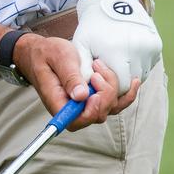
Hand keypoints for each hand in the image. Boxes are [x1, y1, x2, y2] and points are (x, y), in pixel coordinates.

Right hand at [12, 33, 138, 129]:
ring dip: (112, 89)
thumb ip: (69, 76)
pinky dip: (125, 94)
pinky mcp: (91, 97)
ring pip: (108, 109)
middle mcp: (71, 108)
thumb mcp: (57, 58)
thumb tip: (80, 96)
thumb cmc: (46, 53)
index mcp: (57, 101)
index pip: (76, 121)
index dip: (91, 112)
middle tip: (97, 71)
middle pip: (96, 115)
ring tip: (101, 67)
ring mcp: (83, 104)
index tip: (95, 93)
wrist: (40, 52)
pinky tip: (133, 82)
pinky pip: (112, 103)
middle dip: (105, 94)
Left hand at [73, 0, 161, 95]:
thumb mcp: (82, 45)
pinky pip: (147, 66)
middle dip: (116, 80)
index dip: (108, 86)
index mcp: (118, 52)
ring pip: (140, 75)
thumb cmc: (92, 26)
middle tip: (105, 66)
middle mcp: (138, 51)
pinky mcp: (156, 46)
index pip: (118, 87)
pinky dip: (137, 66)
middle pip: (130, 82)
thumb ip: (82, 70)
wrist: (110, 1)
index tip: (98, 75)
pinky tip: (124, 55)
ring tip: (114, 58)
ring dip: (127, 74)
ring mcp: (150, 48)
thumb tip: (83, 93)